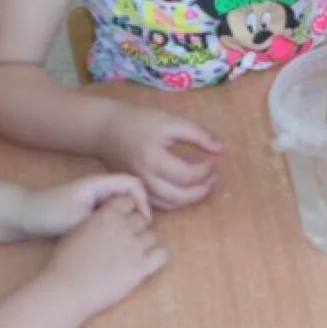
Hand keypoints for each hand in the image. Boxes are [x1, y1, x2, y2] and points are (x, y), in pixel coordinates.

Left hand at [18, 173, 150, 236]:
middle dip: (140, 209)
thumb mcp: (78, 218)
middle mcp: (99, 187)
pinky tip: (116, 237)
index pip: (132, 183)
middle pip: (130, 192)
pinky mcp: (90, 208)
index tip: (144, 220)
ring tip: (131, 236)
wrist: (23, 217)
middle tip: (141, 230)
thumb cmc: (49, 214)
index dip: (143, 200)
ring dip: (129, 216)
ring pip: (122, 203)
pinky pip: (112, 211)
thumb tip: (129, 225)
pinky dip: (119, 221)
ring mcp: (95, 197)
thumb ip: (105, 218)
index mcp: (98, 183)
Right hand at [38, 196, 166, 320]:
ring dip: (143, 244)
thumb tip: (106, 220)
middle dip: (135, 229)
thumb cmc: (62, 264)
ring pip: (152, 236)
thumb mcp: (77, 231)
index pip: (129, 200)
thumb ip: (96, 222)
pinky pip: (162, 255)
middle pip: (141, 219)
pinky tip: (146, 263)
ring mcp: (133, 247)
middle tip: (124, 243)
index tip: (121, 221)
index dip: (126, 210)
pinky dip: (157, 257)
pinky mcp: (140, 267)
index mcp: (105, 215)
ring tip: (130, 257)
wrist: (64, 290)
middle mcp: (123, 227)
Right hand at [98, 105, 222, 209]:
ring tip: (204, 183)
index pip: (187, 176)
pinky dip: (176, 201)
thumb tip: (220, 149)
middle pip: (180, 198)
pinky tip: (185, 188)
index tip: (214, 158)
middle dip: (202, 190)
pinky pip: (159, 205)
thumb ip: (198, 135)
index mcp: (154, 160)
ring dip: (191, 198)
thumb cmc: (140, 121)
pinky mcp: (135, 192)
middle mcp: (145, 180)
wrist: (106, 130)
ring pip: (170, 206)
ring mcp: (139, 189)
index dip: (206, 170)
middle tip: (214, 176)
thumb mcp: (171, 122)